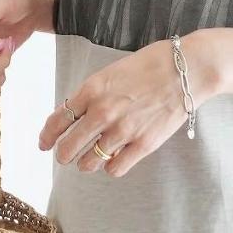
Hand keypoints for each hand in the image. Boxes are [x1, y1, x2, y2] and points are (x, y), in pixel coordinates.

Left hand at [37, 30, 220, 177]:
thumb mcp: (114, 72)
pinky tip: (117, 157)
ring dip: (87, 162)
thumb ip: (93, 93)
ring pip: (89, 163)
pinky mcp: (143, 145)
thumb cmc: (153, 64)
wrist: (187, 70)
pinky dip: (111, 166)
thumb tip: (77, 113)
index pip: (57, 121)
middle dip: (64, 154)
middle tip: (68, 154)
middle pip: (68, 149)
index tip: (45, 143)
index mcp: (92, 90)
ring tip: (93, 157)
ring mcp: (123, 131)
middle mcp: (103, 113)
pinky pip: (115, 168)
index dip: (47, 137)